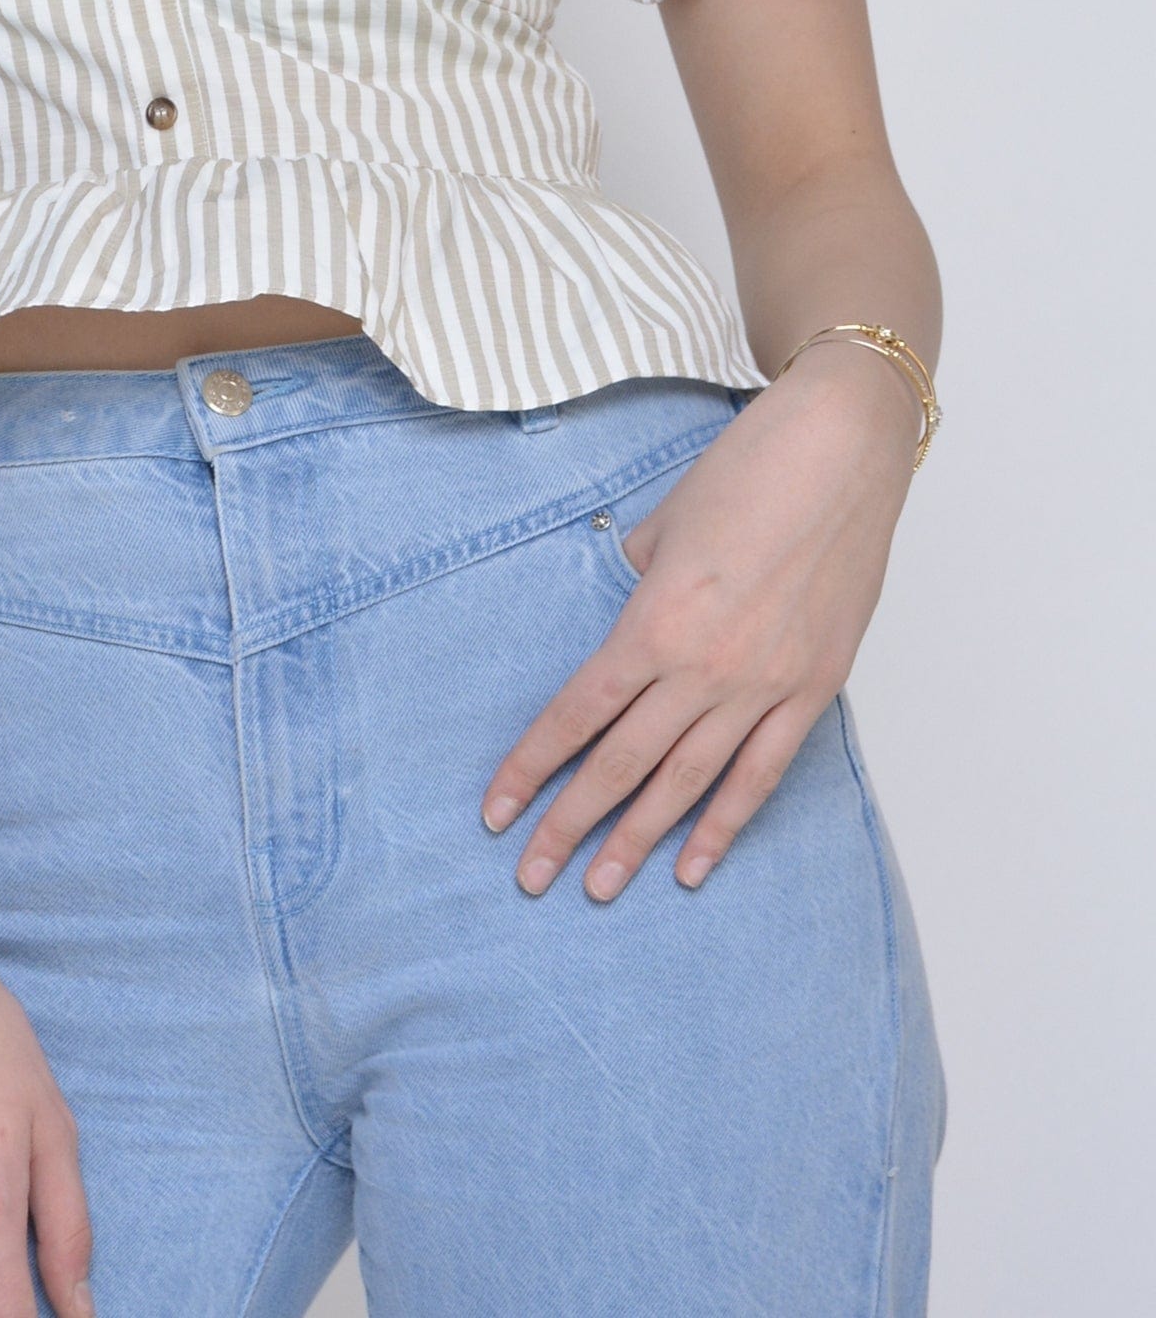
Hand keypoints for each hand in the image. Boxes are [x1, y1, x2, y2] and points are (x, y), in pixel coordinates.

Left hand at [480, 345, 921, 899]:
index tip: (498, 811)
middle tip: (531, 876)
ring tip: (599, 888)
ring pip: (686, 783)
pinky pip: (760, 774)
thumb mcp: (668, 521)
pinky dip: (725, 825)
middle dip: (571, 825)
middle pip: (621, 763)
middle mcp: (704, 666)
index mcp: (655, 620)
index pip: (578, 713)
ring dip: (639, 840)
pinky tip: (693, 865)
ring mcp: (764, 685)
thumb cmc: (750, 470)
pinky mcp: (814, 689)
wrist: (844, 453)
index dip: (533, 768)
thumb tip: (631, 621)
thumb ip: (640, 582)